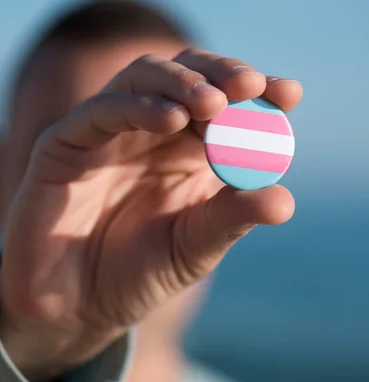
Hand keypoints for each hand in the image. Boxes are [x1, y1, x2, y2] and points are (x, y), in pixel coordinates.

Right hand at [0, 49, 301, 381]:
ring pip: (144, 76)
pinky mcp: (66, 141)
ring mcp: (108, 130)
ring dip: (182, 83)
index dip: (257, 91)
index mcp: (188, 148)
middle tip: (251, 85)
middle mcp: (151, 129)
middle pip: (188, 73)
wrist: (75, 308)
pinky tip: (171, 119)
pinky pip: (102, 110)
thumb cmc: (139, 272)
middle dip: (221, 74)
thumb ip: (232, 218)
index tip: (288, 94)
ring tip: (213, 104)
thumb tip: (286, 201)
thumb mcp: (195, 246)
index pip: (226, 100)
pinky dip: (139, 107)